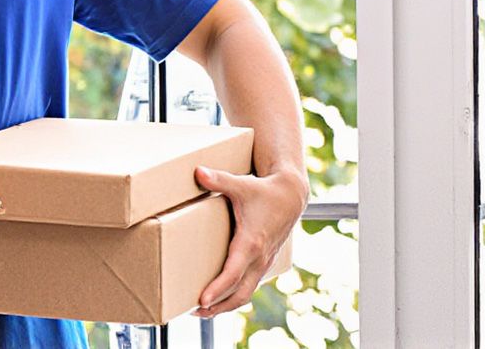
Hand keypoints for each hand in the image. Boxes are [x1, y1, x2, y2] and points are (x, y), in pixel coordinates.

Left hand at [192, 165, 306, 317]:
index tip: (201, 301)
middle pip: (239, 293)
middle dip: (217, 306)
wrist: (290, 197)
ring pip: (245, 293)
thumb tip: (198, 172)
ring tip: (202, 311)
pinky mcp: (264, 263)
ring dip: (225, 305)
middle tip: (194, 311)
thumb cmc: (263, 191)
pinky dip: (234, 296)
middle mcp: (259, 257)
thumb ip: (218, 180)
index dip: (217, 289)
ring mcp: (263, 263)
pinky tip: (219, 298)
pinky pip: (249, 287)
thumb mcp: (241, 184)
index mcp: (251, 242)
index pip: (233, 273)